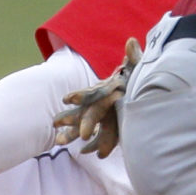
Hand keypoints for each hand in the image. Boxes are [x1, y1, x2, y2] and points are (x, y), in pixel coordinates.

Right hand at [51, 37, 141, 160]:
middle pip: (84, 112)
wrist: (139, 91)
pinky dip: (95, 146)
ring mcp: (103, 117)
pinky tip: (89, 153)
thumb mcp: (137, 68)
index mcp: (105, 89)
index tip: (67, 99)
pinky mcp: (111, 128)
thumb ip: (134, 58)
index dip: (79, 96)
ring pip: (84, 126)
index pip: (90, 93)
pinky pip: (101, 139)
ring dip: (71, 134)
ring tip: (58, 142)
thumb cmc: (136, 79)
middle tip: (56, 126)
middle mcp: (100, 103)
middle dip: (70, 119)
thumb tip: (131, 41)